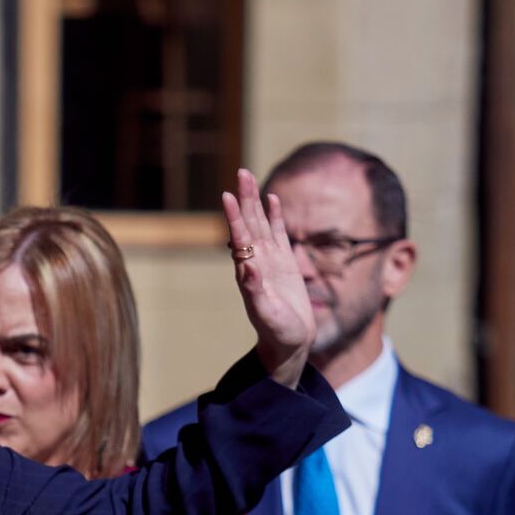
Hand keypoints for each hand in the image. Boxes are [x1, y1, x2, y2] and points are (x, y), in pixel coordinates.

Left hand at [222, 168, 314, 387]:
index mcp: (249, 272)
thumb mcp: (267, 314)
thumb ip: (255, 292)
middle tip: (241, 172)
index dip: (234, 217)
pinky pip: (278, 234)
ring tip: (248, 177)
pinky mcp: (284, 263)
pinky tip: (272, 199)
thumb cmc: (277, 332)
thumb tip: (247, 268)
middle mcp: (255, 262)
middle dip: (244, 198)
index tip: (226, 195)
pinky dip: (275, 216)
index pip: (240, 238)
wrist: (288, 342)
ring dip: (254, 201)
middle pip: (248, 223)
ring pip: (261, 224)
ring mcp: (269, 260)